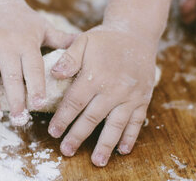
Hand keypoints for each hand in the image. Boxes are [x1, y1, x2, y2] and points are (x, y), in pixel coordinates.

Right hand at [0, 0, 74, 125]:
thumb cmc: (21, 19)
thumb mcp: (42, 27)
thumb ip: (61, 40)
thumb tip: (86, 45)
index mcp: (26, 42)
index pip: (33, 68)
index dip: (36, 86)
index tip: (39, 104)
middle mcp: (6, 44)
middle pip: (12, 76)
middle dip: (15, 99)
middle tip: (19, 119)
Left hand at [47, 25, 156, 166]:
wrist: (136, 34)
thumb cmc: (105, 39)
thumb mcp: (84, 41)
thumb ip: (69, 58)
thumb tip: (54, 74)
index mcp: (95, 75)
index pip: (74, 102)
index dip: (63, 119)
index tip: (53, 132)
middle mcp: (113, 89)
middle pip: (92, 118)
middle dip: (77, 136)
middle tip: (66, 151)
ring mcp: (130, 96)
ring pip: (115, 125)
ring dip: (105, 144)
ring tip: (97, 160)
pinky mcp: (143, 99)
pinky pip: (136, 122)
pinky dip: (130, 137)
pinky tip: (123, 150)